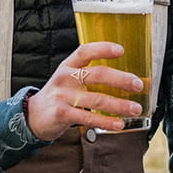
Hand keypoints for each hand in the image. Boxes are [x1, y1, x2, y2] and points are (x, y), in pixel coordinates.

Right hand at [24, 42, 144, 140]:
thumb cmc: (60, 95)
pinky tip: (119, 124)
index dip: (103, 49)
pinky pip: (89, 117)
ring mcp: (63, 96)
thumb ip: (90, 75)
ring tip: (135, 108)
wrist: (34, 115)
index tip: (121, 50)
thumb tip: (126, 79)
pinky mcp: (62, 113)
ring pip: (97, 99)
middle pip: (97, 74)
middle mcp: (65, 78)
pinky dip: (106, 121)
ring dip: (120, 105)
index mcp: (68, 65)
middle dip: (121, 79)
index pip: (85, 51)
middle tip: (138, 85)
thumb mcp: (69, 78)